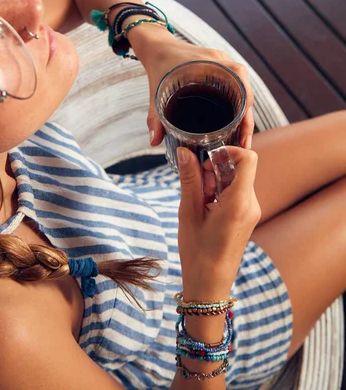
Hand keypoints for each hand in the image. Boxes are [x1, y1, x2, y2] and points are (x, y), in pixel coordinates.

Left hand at [143, 41, 254, 148]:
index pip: (240, 84)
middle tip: (243, 144)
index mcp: (212, 63)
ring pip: (243, 92)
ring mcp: (224, 66)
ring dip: (244, 114)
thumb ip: (155, 117)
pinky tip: (234, 125)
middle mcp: (223, 63)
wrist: (158, 47)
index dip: (245, 109)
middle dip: (247, 119)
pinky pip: (236, 89)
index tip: (243, 132)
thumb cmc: (159, 65)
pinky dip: (237, 106)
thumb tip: (154, 141)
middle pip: (245, 92)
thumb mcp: (156, 91)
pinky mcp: (222, 71)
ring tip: (241, 140)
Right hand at [177, 146, 260, 298]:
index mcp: (239, 202)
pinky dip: (219, 191)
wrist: (210, 285)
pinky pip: (236, 192)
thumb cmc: (198, 253)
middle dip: (216, 168)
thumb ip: (189, 179)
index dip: (229, 150)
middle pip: (240, 167)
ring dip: (216, 180)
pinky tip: (205, 206)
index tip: (207, 157)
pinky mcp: (246, 215)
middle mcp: (251, 204)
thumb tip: (186, 151)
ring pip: (237, 179)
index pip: (249, 159)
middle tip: (198, 185)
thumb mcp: (188, 213)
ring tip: (200, 200)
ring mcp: (251, 210)